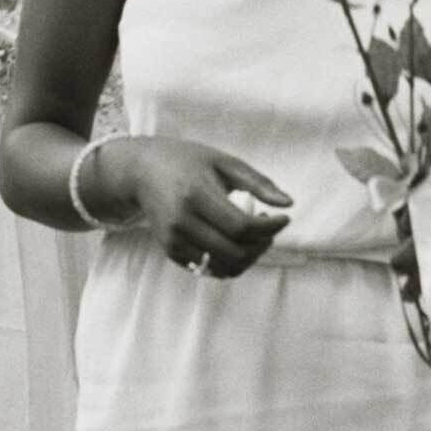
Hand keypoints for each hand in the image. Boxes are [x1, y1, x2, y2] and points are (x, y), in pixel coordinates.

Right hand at [98, 138, 291, 278]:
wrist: (141, 172)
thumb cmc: (187, 161)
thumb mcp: (223, 162)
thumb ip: (258, 183)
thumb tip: (289, 204)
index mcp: (196, 195)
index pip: (241, 227)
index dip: (269, 228)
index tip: (283, 218)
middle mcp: (182, 222)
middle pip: (235, 251)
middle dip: (262, 245)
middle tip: (269, 228)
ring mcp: (174, 240)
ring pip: (223, 267)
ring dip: (248, 258)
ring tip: (254, 237)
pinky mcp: (171, 251)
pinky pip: (209, 269)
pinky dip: (229, 261)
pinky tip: (234, 240)